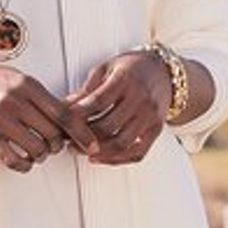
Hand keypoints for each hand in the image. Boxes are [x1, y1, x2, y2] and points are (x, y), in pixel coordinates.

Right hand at [0, 59, 100, 172]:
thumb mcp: (17, 78)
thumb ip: (41, 97)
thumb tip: (70, 115)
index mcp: (26, 86)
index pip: (63, 114)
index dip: (81, 132)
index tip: (91, 143)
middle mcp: (14, 102)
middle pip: (53, 134)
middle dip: (57, 144)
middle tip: (53, 143)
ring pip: (36, 149)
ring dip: (41, 155)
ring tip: (37, 150)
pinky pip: (15, 160)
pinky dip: (25, 164)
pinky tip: (24, 160)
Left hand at [64, 50, 171, 165]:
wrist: (164, 72)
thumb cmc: (133, 68)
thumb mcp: (107, 67)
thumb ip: (88, 87)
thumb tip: (66, 106)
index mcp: (125, 79)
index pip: (98, 102)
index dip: (78, 115)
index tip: (63, 122)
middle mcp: (140, 98)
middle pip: (108, 126)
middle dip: (83, 136)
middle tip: (67, 139)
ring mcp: (150, 116)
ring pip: (121, 143)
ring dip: (97, 151)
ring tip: (79, 150)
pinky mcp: (156, 129)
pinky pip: (137, 153)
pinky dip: (117, 160)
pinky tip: (99, 157)